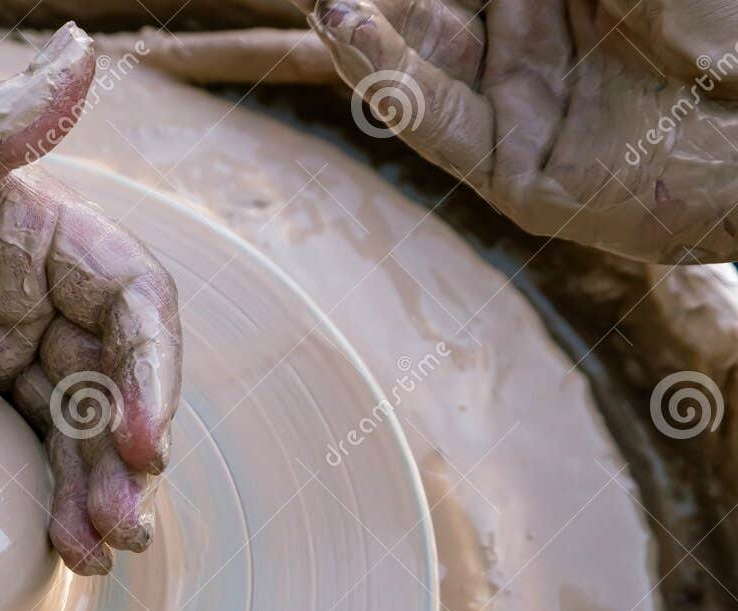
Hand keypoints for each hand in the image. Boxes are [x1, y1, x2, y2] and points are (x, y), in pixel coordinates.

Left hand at [0, 24, 181, 574]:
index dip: (150, 371)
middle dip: (126, 454)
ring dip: (98, 488)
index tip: (140, 441)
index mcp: (30, 228)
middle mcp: (27, 286)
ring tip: (100, 551)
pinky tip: (58, 543)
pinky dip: (47, 496)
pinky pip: (23, 448)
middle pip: (111, 376)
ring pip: (74, 424)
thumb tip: (82, 50)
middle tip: (121, 526)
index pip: (129, 298)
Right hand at [299, 0, 737, 262]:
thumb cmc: (726, 24)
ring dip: (362, 32)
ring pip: (419, 69)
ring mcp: (525, 117)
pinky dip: (389, 84)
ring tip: (325, 0)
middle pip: (429, 18)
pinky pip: (439, 127)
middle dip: (375, 1)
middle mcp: (537, 54)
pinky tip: (350, 32)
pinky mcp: (518, 181)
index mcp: (564, 2)